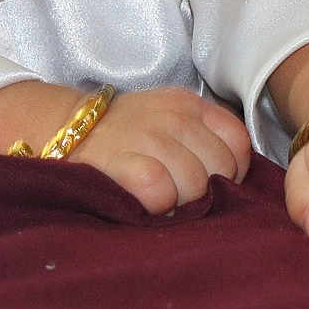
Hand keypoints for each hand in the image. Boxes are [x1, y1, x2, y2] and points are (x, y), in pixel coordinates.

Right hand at [71, 87, 250, 214]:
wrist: (70, 128)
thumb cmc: (128, 132)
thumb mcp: (171, 117)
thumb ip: (205, 136)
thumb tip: (235, 178)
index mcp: (190, 104)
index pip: (238, 141)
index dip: (232, 169)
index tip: (212, 181)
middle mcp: (174, 117)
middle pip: (221, 168)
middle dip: (207, 190)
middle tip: (182, 193)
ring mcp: (149, 137)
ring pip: (195, 186)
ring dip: (181, 202)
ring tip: (162, 198)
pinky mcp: (124, 162)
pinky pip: (162, 193)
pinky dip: (158, 204)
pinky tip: (147, 201)